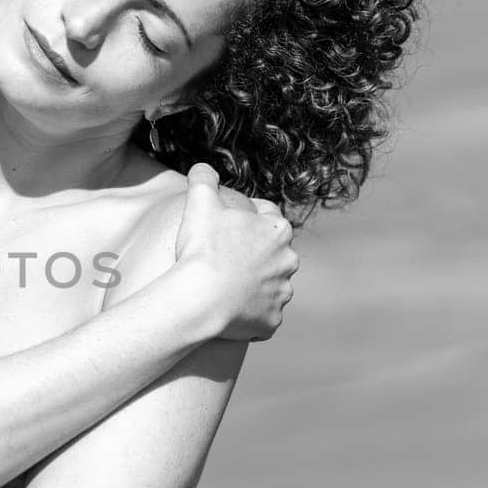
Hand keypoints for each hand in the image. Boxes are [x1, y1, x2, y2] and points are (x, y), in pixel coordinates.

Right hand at [173, 163, 298, 341]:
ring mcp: (281, 294)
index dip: (250, 218)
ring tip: (229, 287)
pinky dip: (253, 315)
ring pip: (272, 286)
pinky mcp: (271, 320)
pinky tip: (234, 313)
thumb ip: (203, 179)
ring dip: (257, 286)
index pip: (270, 216)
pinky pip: (264, 317)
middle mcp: (288, 261)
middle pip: (274, 253)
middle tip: (228, 257)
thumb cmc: (202, 249)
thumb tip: (202, 167)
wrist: (200, 299)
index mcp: (278, 231)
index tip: (230, 226)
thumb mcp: (200, 202)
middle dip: (257, 254)